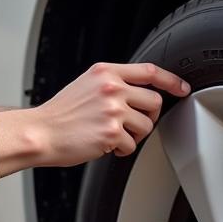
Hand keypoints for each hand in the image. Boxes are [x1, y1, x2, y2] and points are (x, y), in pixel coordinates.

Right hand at [0, 62, 189, 178]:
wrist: (41, 132)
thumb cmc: (60, 114)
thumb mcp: (85, 85)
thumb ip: (110, 84)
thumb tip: (138, 93)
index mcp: (105, 72)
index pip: (149, 71)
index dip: (171, 80)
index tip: (181, 88)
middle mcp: (111, 88)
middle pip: (154, 101)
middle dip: (149, 117)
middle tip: (134, 125)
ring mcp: (113, 109)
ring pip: (146, 126)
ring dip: (134, 136)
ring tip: (114, 136)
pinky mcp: (112, 132)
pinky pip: (132, 145)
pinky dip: (121, 150)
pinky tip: (105, 146)